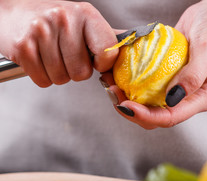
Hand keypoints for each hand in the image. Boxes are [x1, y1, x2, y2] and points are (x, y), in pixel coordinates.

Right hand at [0, 0, 117, 86]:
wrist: (14, 13)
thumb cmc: (53, 21)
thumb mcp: (84, 22)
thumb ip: (106, 38)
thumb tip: (132, 50)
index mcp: (86, 14)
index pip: (108, 53)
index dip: (102, 64)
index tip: (95, 60)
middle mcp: (64, 19)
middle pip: (82, 73)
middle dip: (76, 71)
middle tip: (66, 55)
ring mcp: (41, 31)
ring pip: (62, 78)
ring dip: (58, 73)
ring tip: (52, 55)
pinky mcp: (22, 47)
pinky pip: (43, 81)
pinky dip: (42, 76)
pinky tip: (40, 59)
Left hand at [101, 0, 206, 128]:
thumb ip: (193, 76)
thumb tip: (173, 99)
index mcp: (200, 99)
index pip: (170, 117)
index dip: (146, 116)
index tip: (126, 104)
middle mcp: (186, 97)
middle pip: (155, 115)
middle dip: (131, 110)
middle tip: (112, 92)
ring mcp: (175, 87)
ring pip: (147, 102)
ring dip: (126, 96)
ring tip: (109, 82)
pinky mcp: (166, 75)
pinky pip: (146, 83)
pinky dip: (130, 80)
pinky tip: (116, 71)